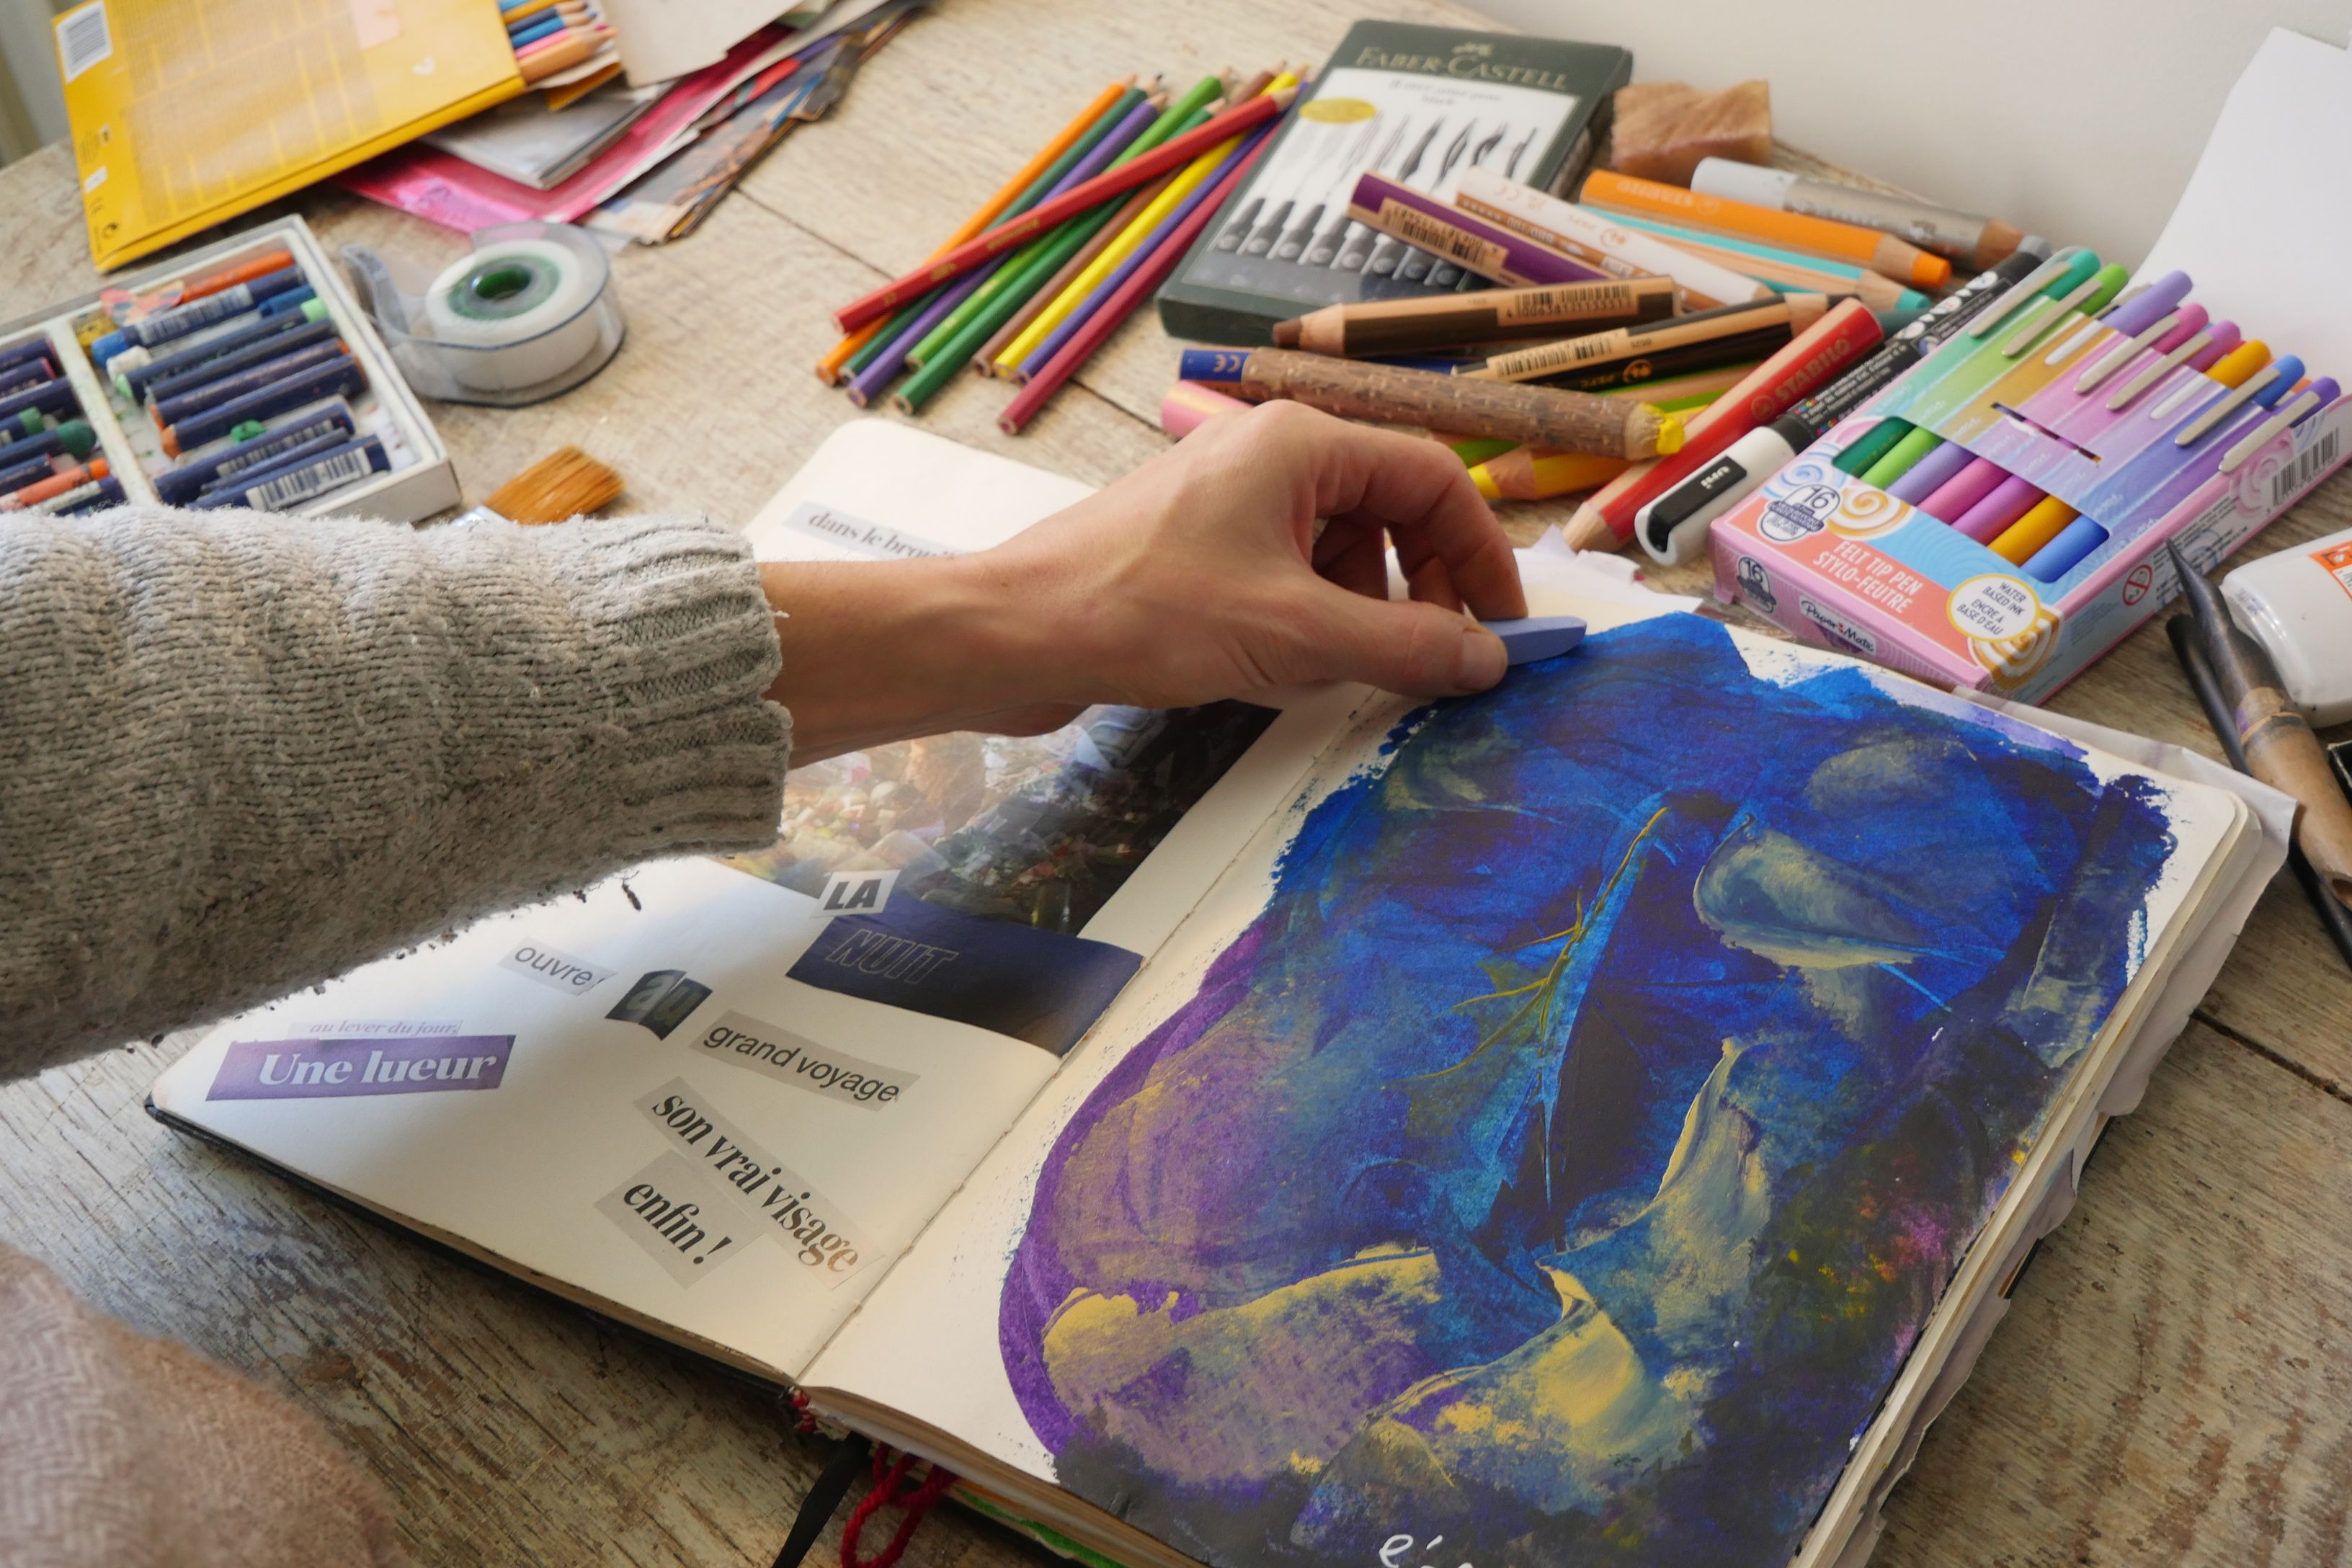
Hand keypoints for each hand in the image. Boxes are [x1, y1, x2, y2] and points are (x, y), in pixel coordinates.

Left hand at [762, 402, 1525, 762]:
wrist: (1012, 633)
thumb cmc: (1141, 611)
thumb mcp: (1294, 636)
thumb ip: (1403, 646)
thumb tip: (1488, 660)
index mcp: (1300, 443)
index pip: (1433, 479)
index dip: (1479, 555)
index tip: (1501, 629)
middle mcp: (1268, 453)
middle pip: (1390, 510)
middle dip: (1418, 589)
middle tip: (1432, 661)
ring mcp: (1229, 498)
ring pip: (1339, 549)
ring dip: (1357, 612)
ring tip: (1334, 668)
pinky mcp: (1198, 545)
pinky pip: (1288, 574)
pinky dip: (1305, 621)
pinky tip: (1279, 668)